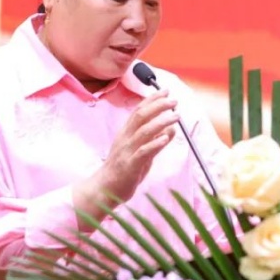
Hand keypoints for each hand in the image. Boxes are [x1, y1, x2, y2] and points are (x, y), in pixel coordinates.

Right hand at [78, 89, 178, 218]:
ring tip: (175, 116)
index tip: (165, 91)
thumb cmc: (122, 170)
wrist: (103, 189)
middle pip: (141, 116)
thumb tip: (171, 128)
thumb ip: (154, 140)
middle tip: (173, 100)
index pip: (139, 111)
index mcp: (125, 133)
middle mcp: (125, 139)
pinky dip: (155, 143)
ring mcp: (127, 151)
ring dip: (161, 121)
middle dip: (158, 106)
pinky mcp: (130, 165)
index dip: (152, 99)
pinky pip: (143, 152)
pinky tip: (166, 138)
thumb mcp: (139, 152)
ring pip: (144, 131)